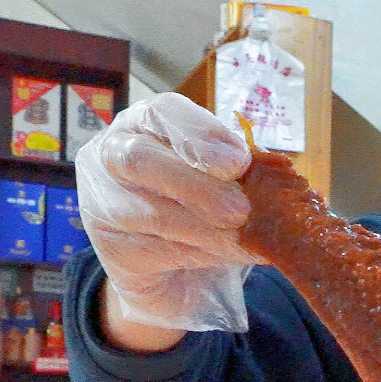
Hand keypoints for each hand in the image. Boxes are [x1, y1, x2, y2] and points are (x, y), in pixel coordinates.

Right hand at [75, 92, 257, 335]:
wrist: (169, 269)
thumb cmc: (197, 205)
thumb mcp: (218, 178)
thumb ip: (237, 173)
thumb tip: (277, 185)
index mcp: (144, 124)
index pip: (161, 113)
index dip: (200, 134)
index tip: (239, 160)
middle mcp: (112, 156)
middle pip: (140, 159)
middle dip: (195, 184)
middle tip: (240, 209)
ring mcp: (103, 204)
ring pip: (150, 213)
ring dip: (206, 229)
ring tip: (246, 239)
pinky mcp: (111, 251)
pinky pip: (157, 251)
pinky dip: (201, 254)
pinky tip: (229, 257)